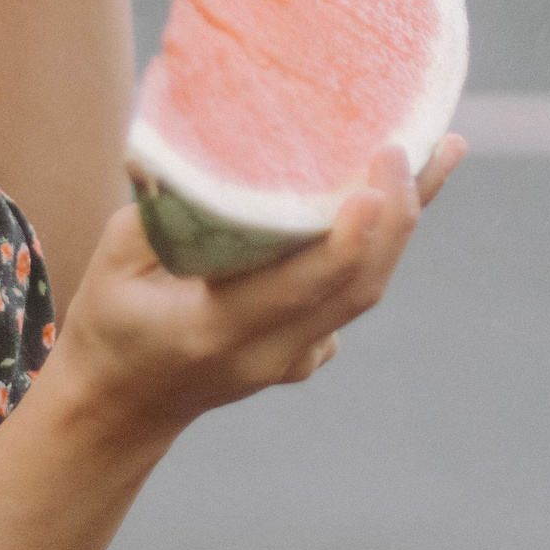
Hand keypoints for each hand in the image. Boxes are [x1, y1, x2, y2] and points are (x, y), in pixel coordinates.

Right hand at [48, 136, 468, 437]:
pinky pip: (353, 297)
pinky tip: (396, 192)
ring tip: (441, 152)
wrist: (119, 410)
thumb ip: (163, 210)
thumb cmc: (109, 324)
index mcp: (214, 331)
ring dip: (404, 222)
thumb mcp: (112, 262)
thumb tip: (197, 139)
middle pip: (355, 289)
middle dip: (396, 215)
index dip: (346, 239)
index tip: (375, 184)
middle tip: (415, 145)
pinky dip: (377, 243)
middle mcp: (265, 354)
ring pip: (365, 291)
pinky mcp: (305, 353)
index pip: (298, 288)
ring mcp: (292, 361)